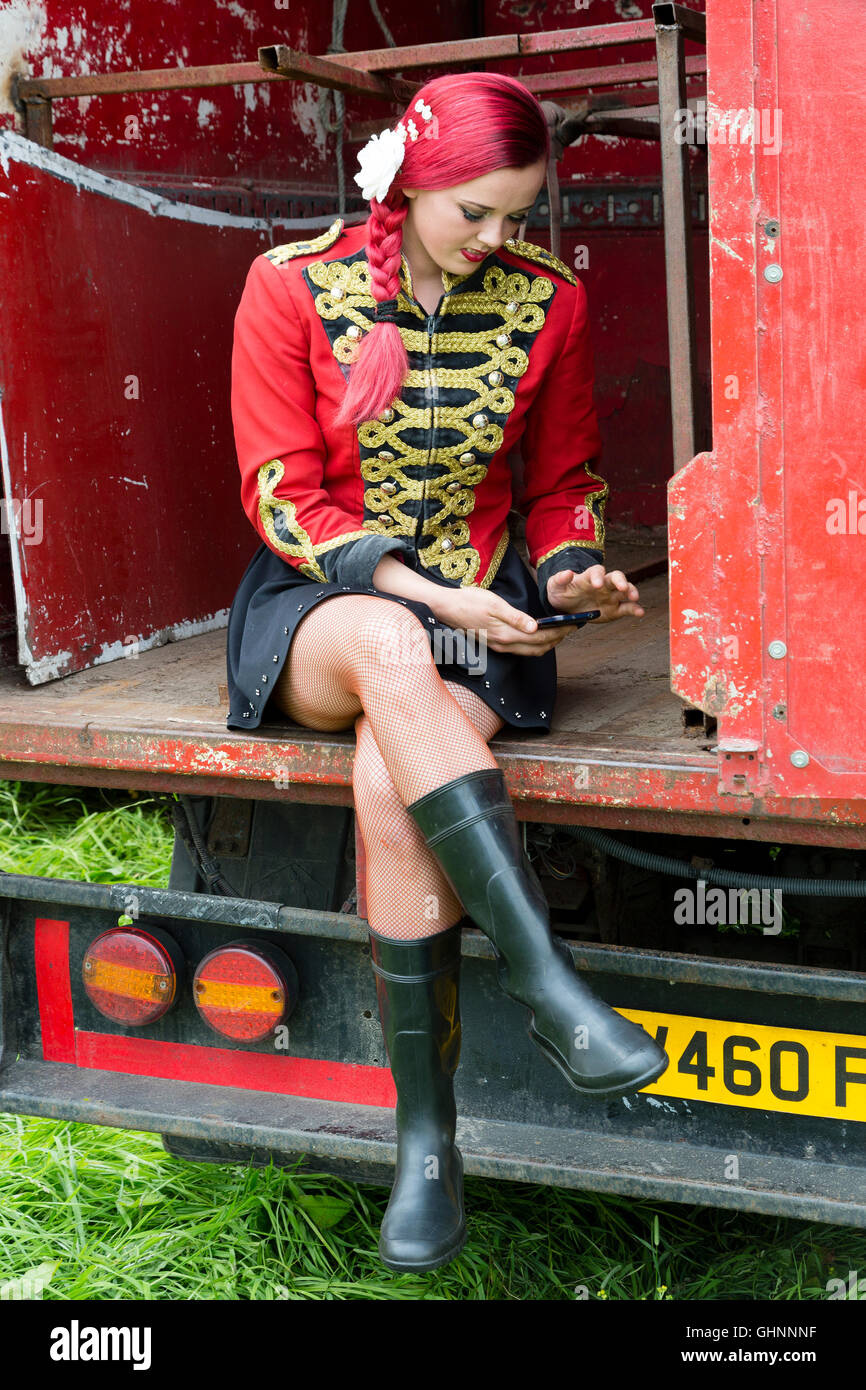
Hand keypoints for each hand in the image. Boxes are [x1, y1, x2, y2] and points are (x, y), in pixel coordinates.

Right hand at [432, 586, 569, 656]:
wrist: (446, 608)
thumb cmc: (469, 601)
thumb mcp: (494, 603)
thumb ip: (515, 617)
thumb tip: (535, 628)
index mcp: (506, 634)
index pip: (541, 638)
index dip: (559, 632)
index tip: (572, 624)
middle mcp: (504, 644)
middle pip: (538, 648)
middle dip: (557, 639)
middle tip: (570, 628)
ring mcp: (499, 646)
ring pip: (530, 651)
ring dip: (547, 643)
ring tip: (559, 631)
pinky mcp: (495, 644)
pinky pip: (520, 649)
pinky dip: (534, 644)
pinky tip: (537, 634)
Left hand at [546, 565, 644, 620]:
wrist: (566, 607)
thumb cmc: (561, 592)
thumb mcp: (555, 585)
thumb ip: (560, 579)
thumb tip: (568, 573)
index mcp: (589, 577)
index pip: (597, 572)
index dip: (598, 576)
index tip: (597, 584)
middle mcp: (604, 584)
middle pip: (616, 578)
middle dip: (621, 581)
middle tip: (623, 588)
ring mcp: (611, 596)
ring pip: (625, 591)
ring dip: (631, 592)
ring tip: (634, 598)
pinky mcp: (615, 609)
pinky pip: (627, 608)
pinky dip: (635, 609)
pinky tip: (640, 613)